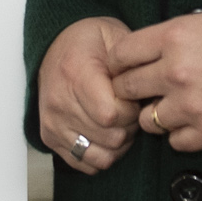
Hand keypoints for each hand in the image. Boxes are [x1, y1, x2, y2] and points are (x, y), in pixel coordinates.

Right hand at [39, 18, 139, 172]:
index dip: (132, 110)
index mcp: (76, 74)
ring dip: (118, 144)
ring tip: (118, 123)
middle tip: (129, 110)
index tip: (133, 98)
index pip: (112, 115)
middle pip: (111, 137)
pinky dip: (101, 155)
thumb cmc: (89, 41)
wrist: (54, 45)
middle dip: (129, 127)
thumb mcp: (115, 37)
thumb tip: (152, 90)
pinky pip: (84, 164)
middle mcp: (60, 102)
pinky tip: (104, 134)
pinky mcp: (49, 138)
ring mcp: (53, 123)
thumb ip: (134, 62)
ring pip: (101, 156)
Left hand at [108, 8, 201, 151]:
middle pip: (126, 89)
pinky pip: (175, 142)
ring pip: (147, 121)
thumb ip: (174, 37)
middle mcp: (176, 71)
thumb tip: (148, 53)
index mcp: (174, 36)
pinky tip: (195, 120)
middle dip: (132, 90)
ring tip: (175, 106)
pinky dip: (181, 134)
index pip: (120, 54)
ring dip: (157, 114)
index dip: (119, 63)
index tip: (124, 68)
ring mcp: (191, 105)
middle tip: (144, 90)